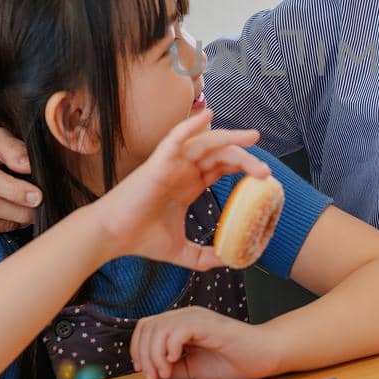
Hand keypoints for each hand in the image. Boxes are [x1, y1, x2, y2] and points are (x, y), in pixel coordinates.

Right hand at [89, 107, 270, 270]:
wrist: (113, 237)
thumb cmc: (141, 239)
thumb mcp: (182, 252)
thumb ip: (204, 257)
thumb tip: (228, 263)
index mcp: (190, 184)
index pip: (222, 168)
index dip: (243, 167)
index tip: (264, 178)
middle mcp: (183, 170)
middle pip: (221, 154)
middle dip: (245, 157)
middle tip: (266, 170)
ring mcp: (172, 163)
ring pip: (206, 143)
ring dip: (231, 139)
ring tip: (253, 139)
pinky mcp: (158, 162)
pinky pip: (176, 137)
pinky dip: (191, 124)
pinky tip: (208, 116)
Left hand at [131, 306, 281, 378]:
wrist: (264, 356)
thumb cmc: (233, 361)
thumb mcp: (193, 368)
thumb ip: (172, 368)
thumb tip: (150, 372)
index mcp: (181, 324)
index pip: (147, 327)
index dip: (138, 349)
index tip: (146, 372)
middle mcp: (186, 315)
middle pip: (148, 326)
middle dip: (144, 355)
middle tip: (155, 377)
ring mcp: (197, 317)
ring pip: (159, 328)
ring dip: (155, 355)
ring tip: (165, 373)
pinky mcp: (208, 323)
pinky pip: (177, 330)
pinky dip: (170, 347)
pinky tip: (178, 360)